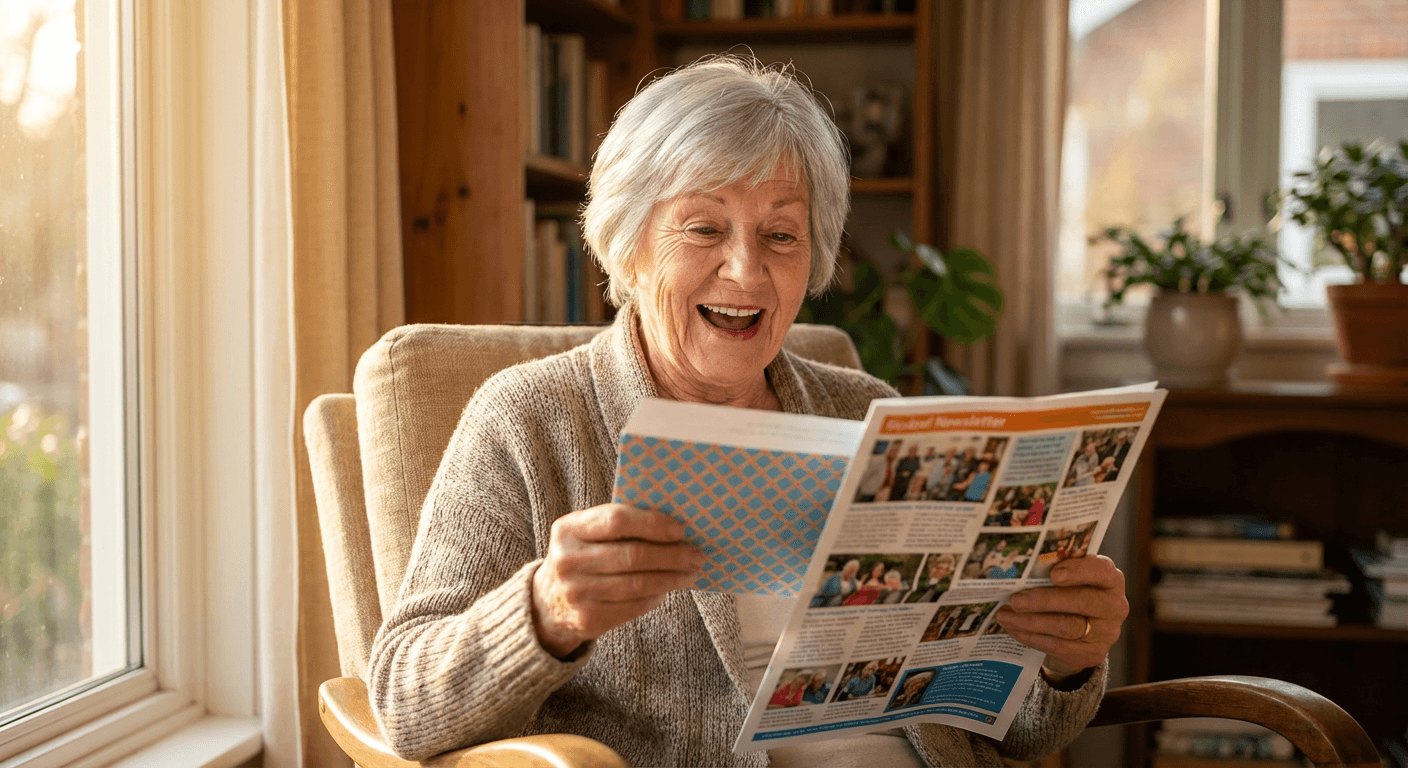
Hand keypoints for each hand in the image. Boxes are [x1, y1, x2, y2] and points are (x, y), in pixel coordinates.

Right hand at [531, 504, 702, 657]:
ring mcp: (577, 593)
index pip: (617, 520)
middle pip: (632, 555)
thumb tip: (674, 527)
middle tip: (696, 554)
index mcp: (568, 529)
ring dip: (672, 577)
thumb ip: (619, 525)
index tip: (681, 529)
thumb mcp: (586, 534)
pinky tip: (669, 587)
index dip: (653, 524)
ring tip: (691, 572)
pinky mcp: (589, 619)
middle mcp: (568, 561)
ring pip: (638, 584)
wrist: (547, 604)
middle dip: (672, 555)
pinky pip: (634, 606)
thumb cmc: (581, 558)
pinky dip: (658, 596)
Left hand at [995, 554, 1127, 681]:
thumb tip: (1021, 569)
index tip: (1053, 574)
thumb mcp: (1072, 578)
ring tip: (1005, 615)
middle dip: (1043, 600)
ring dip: (1030, 621)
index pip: (1101, 571)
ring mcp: (1106, 633)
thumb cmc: (1073, 593)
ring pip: (1066, 626)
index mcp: (1110, 579)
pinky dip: (1032, 637)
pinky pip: (1058, 646)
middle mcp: (1115, 606)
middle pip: (1080, 601)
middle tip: (1015, 600)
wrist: (1084, 631)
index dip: (1078, 571)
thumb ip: (1057, 570)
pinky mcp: (1093, 653)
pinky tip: (1014, 629)